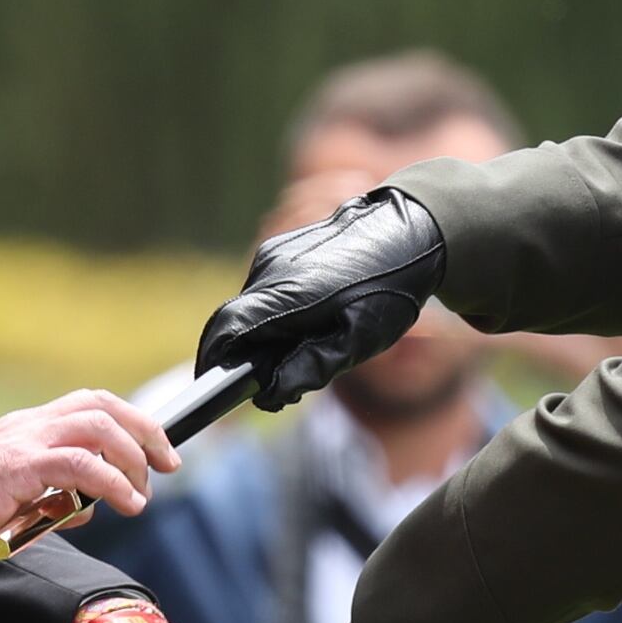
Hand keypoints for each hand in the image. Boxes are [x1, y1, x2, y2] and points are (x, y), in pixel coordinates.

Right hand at [0, 390, 177, 553]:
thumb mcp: (17, 496)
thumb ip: (55, 497)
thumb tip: (89, 508)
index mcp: (30, 426)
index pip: (91, 405)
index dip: (132, 421)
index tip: (156, 450)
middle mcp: (32, 424)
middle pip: (104, 406)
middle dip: (146, 432)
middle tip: (167, 465)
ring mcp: (27, 440)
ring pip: (98, 427)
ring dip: (131, 458)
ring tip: (141, 493)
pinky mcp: (22, 465)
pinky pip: (81, 465)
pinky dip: (112, 482)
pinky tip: (125, 502)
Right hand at [196, 190, 448, 410]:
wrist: (412, 229)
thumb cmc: (389, 291)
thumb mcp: (357, 341)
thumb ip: (310, 368)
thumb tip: (267, 393)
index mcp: (289, 293)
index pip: (227, 328)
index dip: (213, 361)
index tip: (209, 388)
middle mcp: (272, 269)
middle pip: (232, 320)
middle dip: (238, 355)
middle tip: (263, 384)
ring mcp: (274, 254)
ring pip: (247, 305)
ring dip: (257, 333)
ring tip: (295, 353)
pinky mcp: (281, 248)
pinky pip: (261, 288)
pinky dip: (269, 313)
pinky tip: (304, 322)